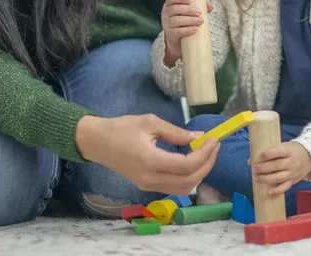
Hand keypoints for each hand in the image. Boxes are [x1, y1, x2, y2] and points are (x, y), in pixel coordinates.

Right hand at [74, 114, 218, 195]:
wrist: (96, 142)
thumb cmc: (121, 128)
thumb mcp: (150, 122)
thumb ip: (176, 132)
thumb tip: (199, 136)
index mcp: (150, 161)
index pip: (186, 165)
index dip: (204, 154)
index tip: (213, 140)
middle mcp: (150, 178)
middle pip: (189, 181)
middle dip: (207, 165)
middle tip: (214, 146)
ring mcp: (148, 186)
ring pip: (183, 188)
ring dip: (199, 173)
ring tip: (206, 154)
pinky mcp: (147, 186)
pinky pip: (174, 187)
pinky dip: (188, 177)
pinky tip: (192, 160)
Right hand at [161, 0, 212, 67]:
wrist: (178, 37)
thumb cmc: (184, 19)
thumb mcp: (189, 11)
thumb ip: (200, 6)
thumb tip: (210, 7)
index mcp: (169, 4)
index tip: (190, 0)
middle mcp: (166, 13)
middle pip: (175, 9)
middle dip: (188, 10)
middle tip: (199, 12)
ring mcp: (167, 24)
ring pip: (176, 20)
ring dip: (189, 20)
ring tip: (200, 21)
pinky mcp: (170, 34)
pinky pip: (177, 32)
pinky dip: (187, 30)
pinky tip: (194, 29)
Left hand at [250, 142, 310, 195]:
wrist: (309, 157)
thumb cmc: (291, 150)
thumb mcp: (283, 146)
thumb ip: (269, 152)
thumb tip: (250, 160)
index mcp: (289, 151)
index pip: (277, 152)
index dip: (267, 154)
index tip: (259, 156)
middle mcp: (292, 162)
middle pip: (276, 166)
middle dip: (263, 168)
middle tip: (254, 168)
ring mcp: (293, 173)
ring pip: (279, 177)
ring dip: (266, 178)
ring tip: (256, 178)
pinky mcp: (293, 181)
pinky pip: (285, 187)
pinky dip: (277, 190)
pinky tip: (268, 192)